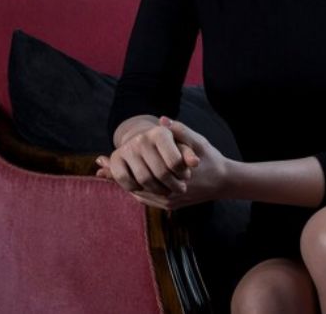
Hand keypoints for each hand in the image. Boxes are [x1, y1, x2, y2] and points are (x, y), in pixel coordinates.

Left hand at [97, 117, 229, 211]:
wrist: (225, 182)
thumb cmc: (212, 160)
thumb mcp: (199, 142)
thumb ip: (180, 131)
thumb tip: (162, 120)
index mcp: (171, 180)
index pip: (136, 176)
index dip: (119, 168)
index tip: (102, 161)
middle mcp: (168, 196)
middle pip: (134, 187)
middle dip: (118, 177)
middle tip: (100, 168)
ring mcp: (169, 203)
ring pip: (139, 195)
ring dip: (127, 184)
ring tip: (108, 174)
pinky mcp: (171, 205)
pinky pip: (148, 199)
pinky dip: (137, 190)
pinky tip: (130, 181)